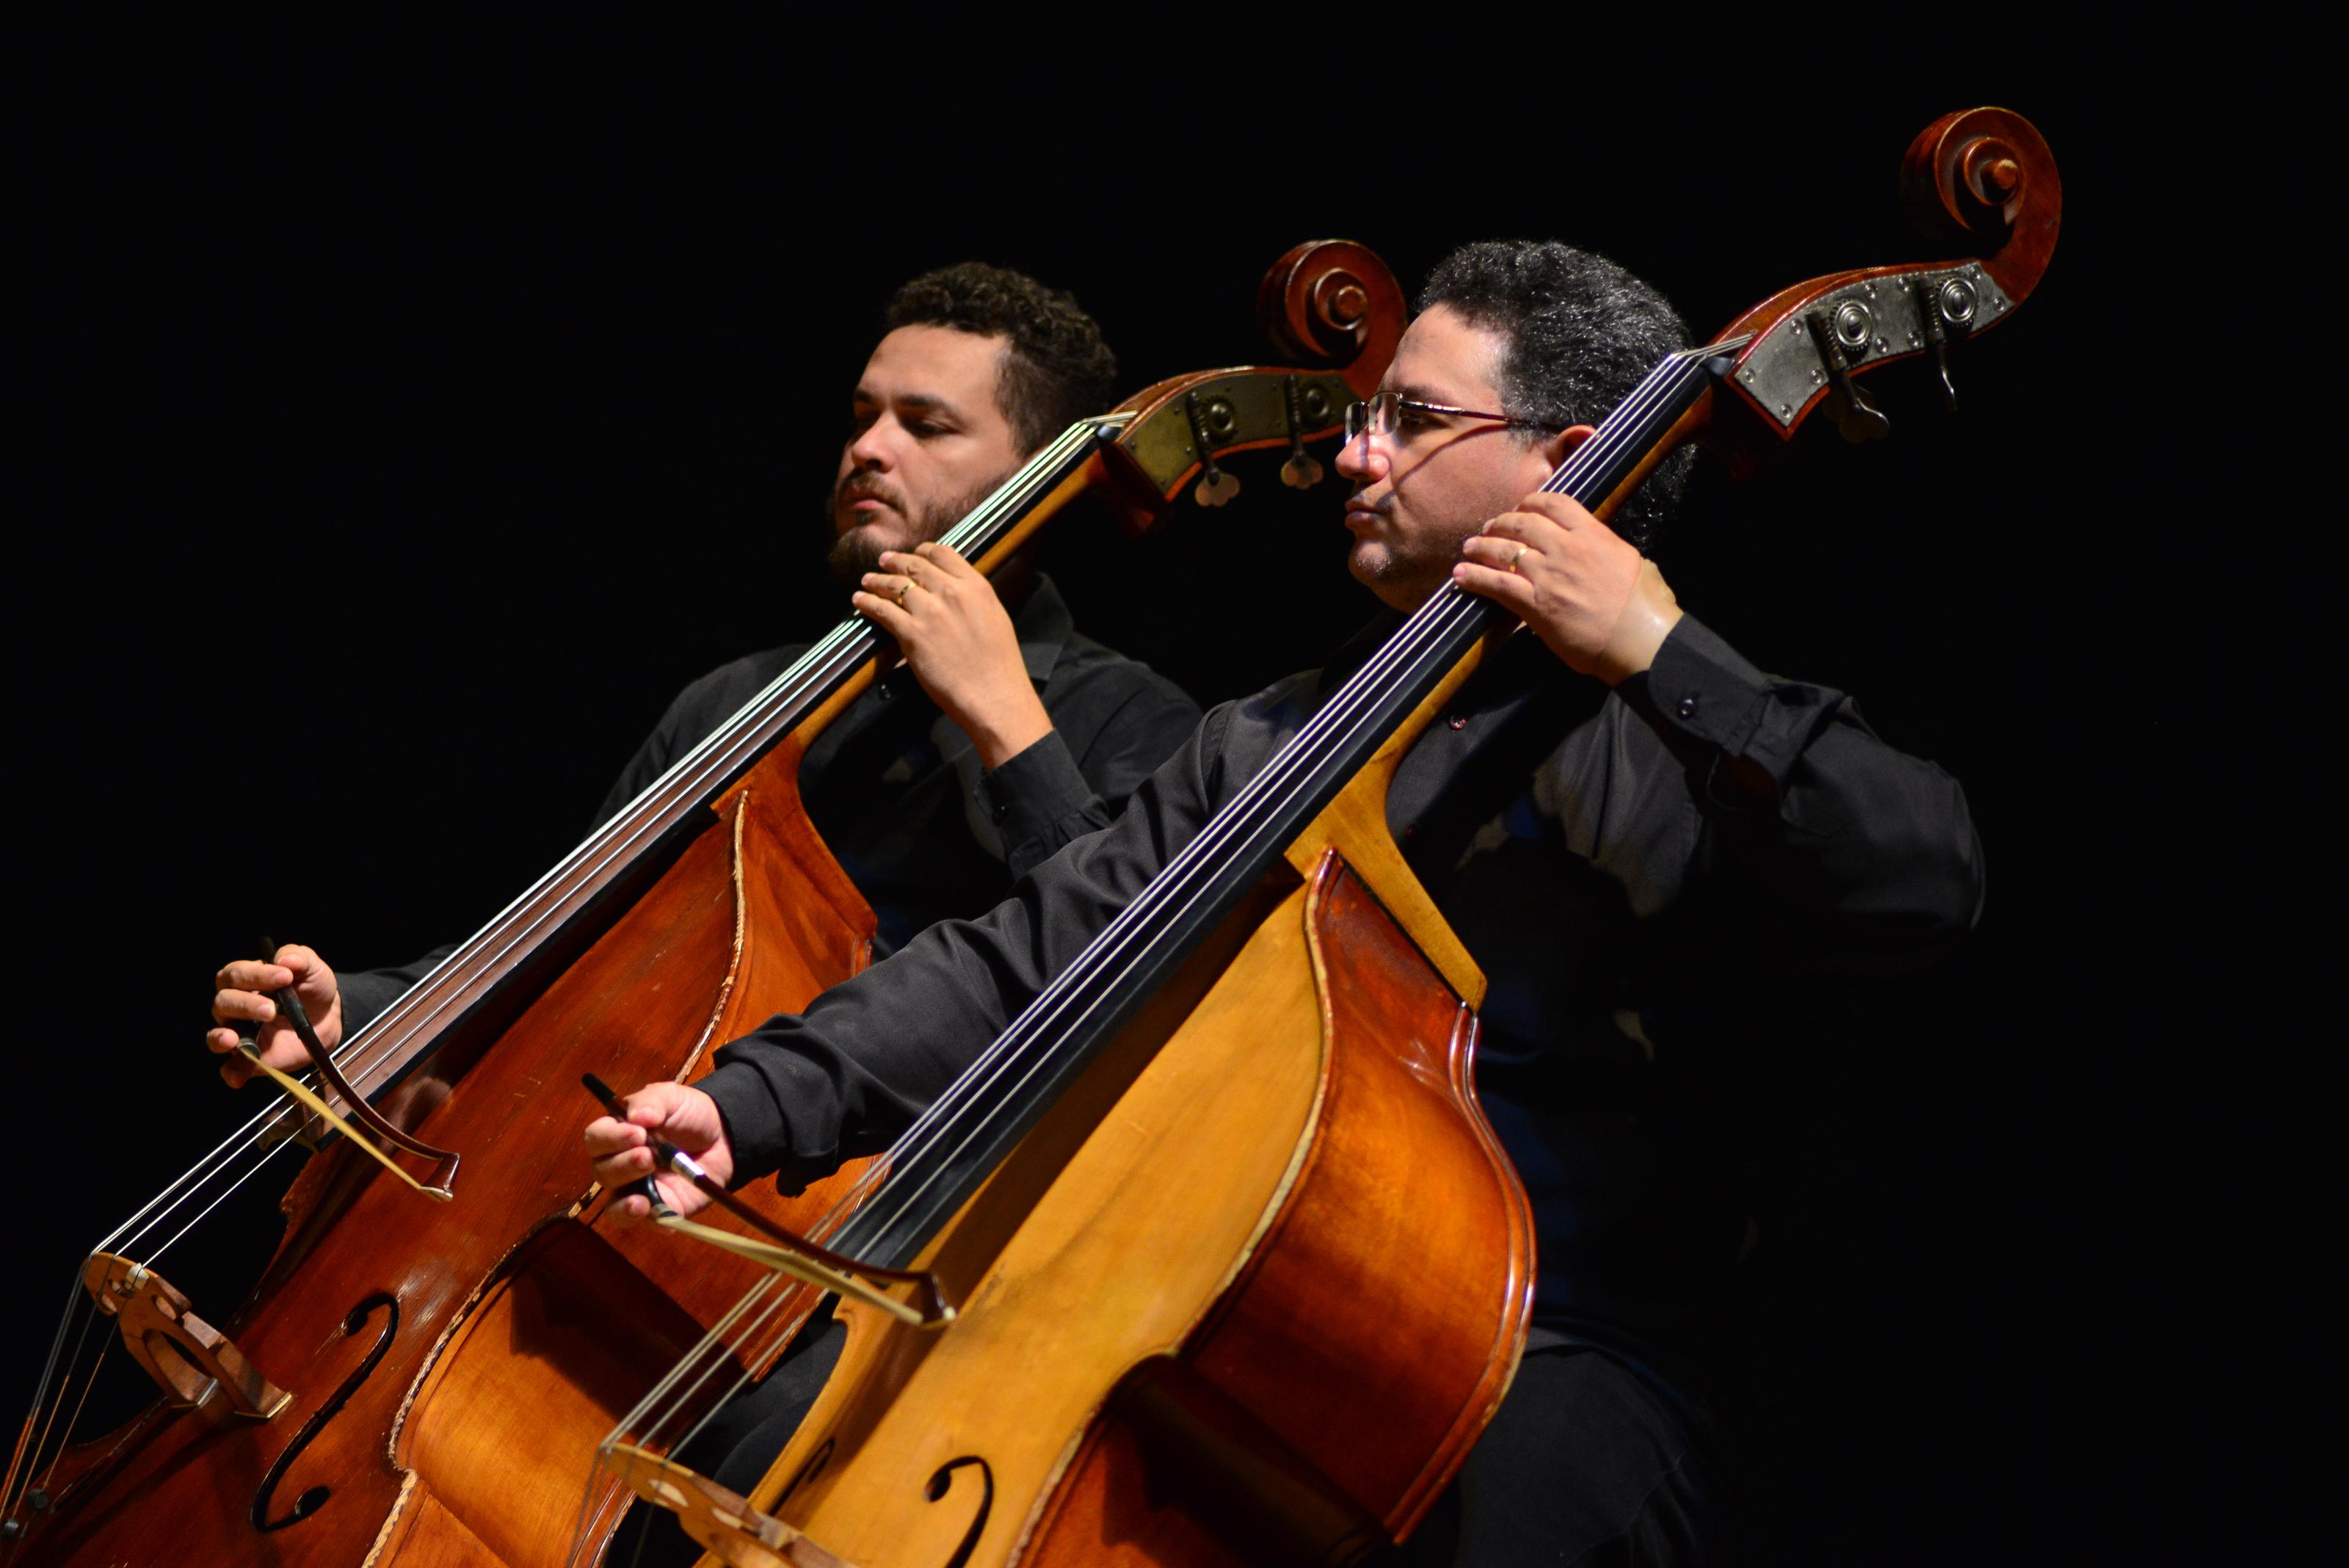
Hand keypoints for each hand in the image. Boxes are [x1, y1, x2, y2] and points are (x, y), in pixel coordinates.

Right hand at [208, 944, 341, 1087]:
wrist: (328, 1016)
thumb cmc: (311, 986)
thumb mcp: (312, 967)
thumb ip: (299, 957)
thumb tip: (286, 960)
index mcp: (244, 979)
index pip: (236, 974)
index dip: (256, 975)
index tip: (285, 977)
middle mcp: (234, 1007)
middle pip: (223, 1003)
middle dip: (246, 1005)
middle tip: (272, 1009)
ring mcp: (240, 1034)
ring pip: (216, 1035)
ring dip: (222, 1037)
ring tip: (234, 1039)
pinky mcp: (250, 1059)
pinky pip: (232, 1069)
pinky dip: (232, 1073)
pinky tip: (239, 1077)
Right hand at [584, 1080, 734, 1227]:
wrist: (723, 1136)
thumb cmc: (688, 1114)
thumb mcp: (671, 1097)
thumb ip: (652, 1101)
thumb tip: (635, 1116)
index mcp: (617, 1135)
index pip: (596, 1139)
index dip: (610, 1138)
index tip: (637, 1133)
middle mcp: (620, 1165)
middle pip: (602, 1172)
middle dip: (623, 1165)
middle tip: (649, 1156)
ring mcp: (638, 1190)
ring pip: (614, 1205)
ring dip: (624, 1203)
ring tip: (642, 1200)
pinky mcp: (661, 1209)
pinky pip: (647, 1223)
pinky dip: (652, 1223)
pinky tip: (660, 1216)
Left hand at [852, 542, 1052, 769]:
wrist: (994, 696)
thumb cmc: (999, 666)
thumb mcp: (995, 618)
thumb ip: (974, 600)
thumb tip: (958, 593)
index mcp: (976, 587)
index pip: (944, 554)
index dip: (924, 550)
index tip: (915, 553)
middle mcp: (952, 593)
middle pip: (915, 565)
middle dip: (895, 561)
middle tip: (884, 561)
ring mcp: (930, 612)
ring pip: (895, 584)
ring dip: (877, 580)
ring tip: (867, 581)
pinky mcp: (912, 634)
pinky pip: (882, 610)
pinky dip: (867, 602)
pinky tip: (860, 601)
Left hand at [1453, 491, 1682, 683]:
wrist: (1640, 639)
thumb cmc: (1647, 606)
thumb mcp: (1636, 562)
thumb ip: (1609, 550)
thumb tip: (1599, 548)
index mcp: (1594, 535)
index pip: (1555, 503)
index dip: (1531, 502)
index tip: (1520, 508)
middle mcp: (1567, 548)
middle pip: (1522, 523)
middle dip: (1501, 522)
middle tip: (1489, 528)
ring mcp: (1548, 575)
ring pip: (1503, 550)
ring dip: (1481, 547)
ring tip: (1469, 548)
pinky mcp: (1535, 604)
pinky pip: (1495, 584)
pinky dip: (1474, 577)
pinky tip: (1460, 575)